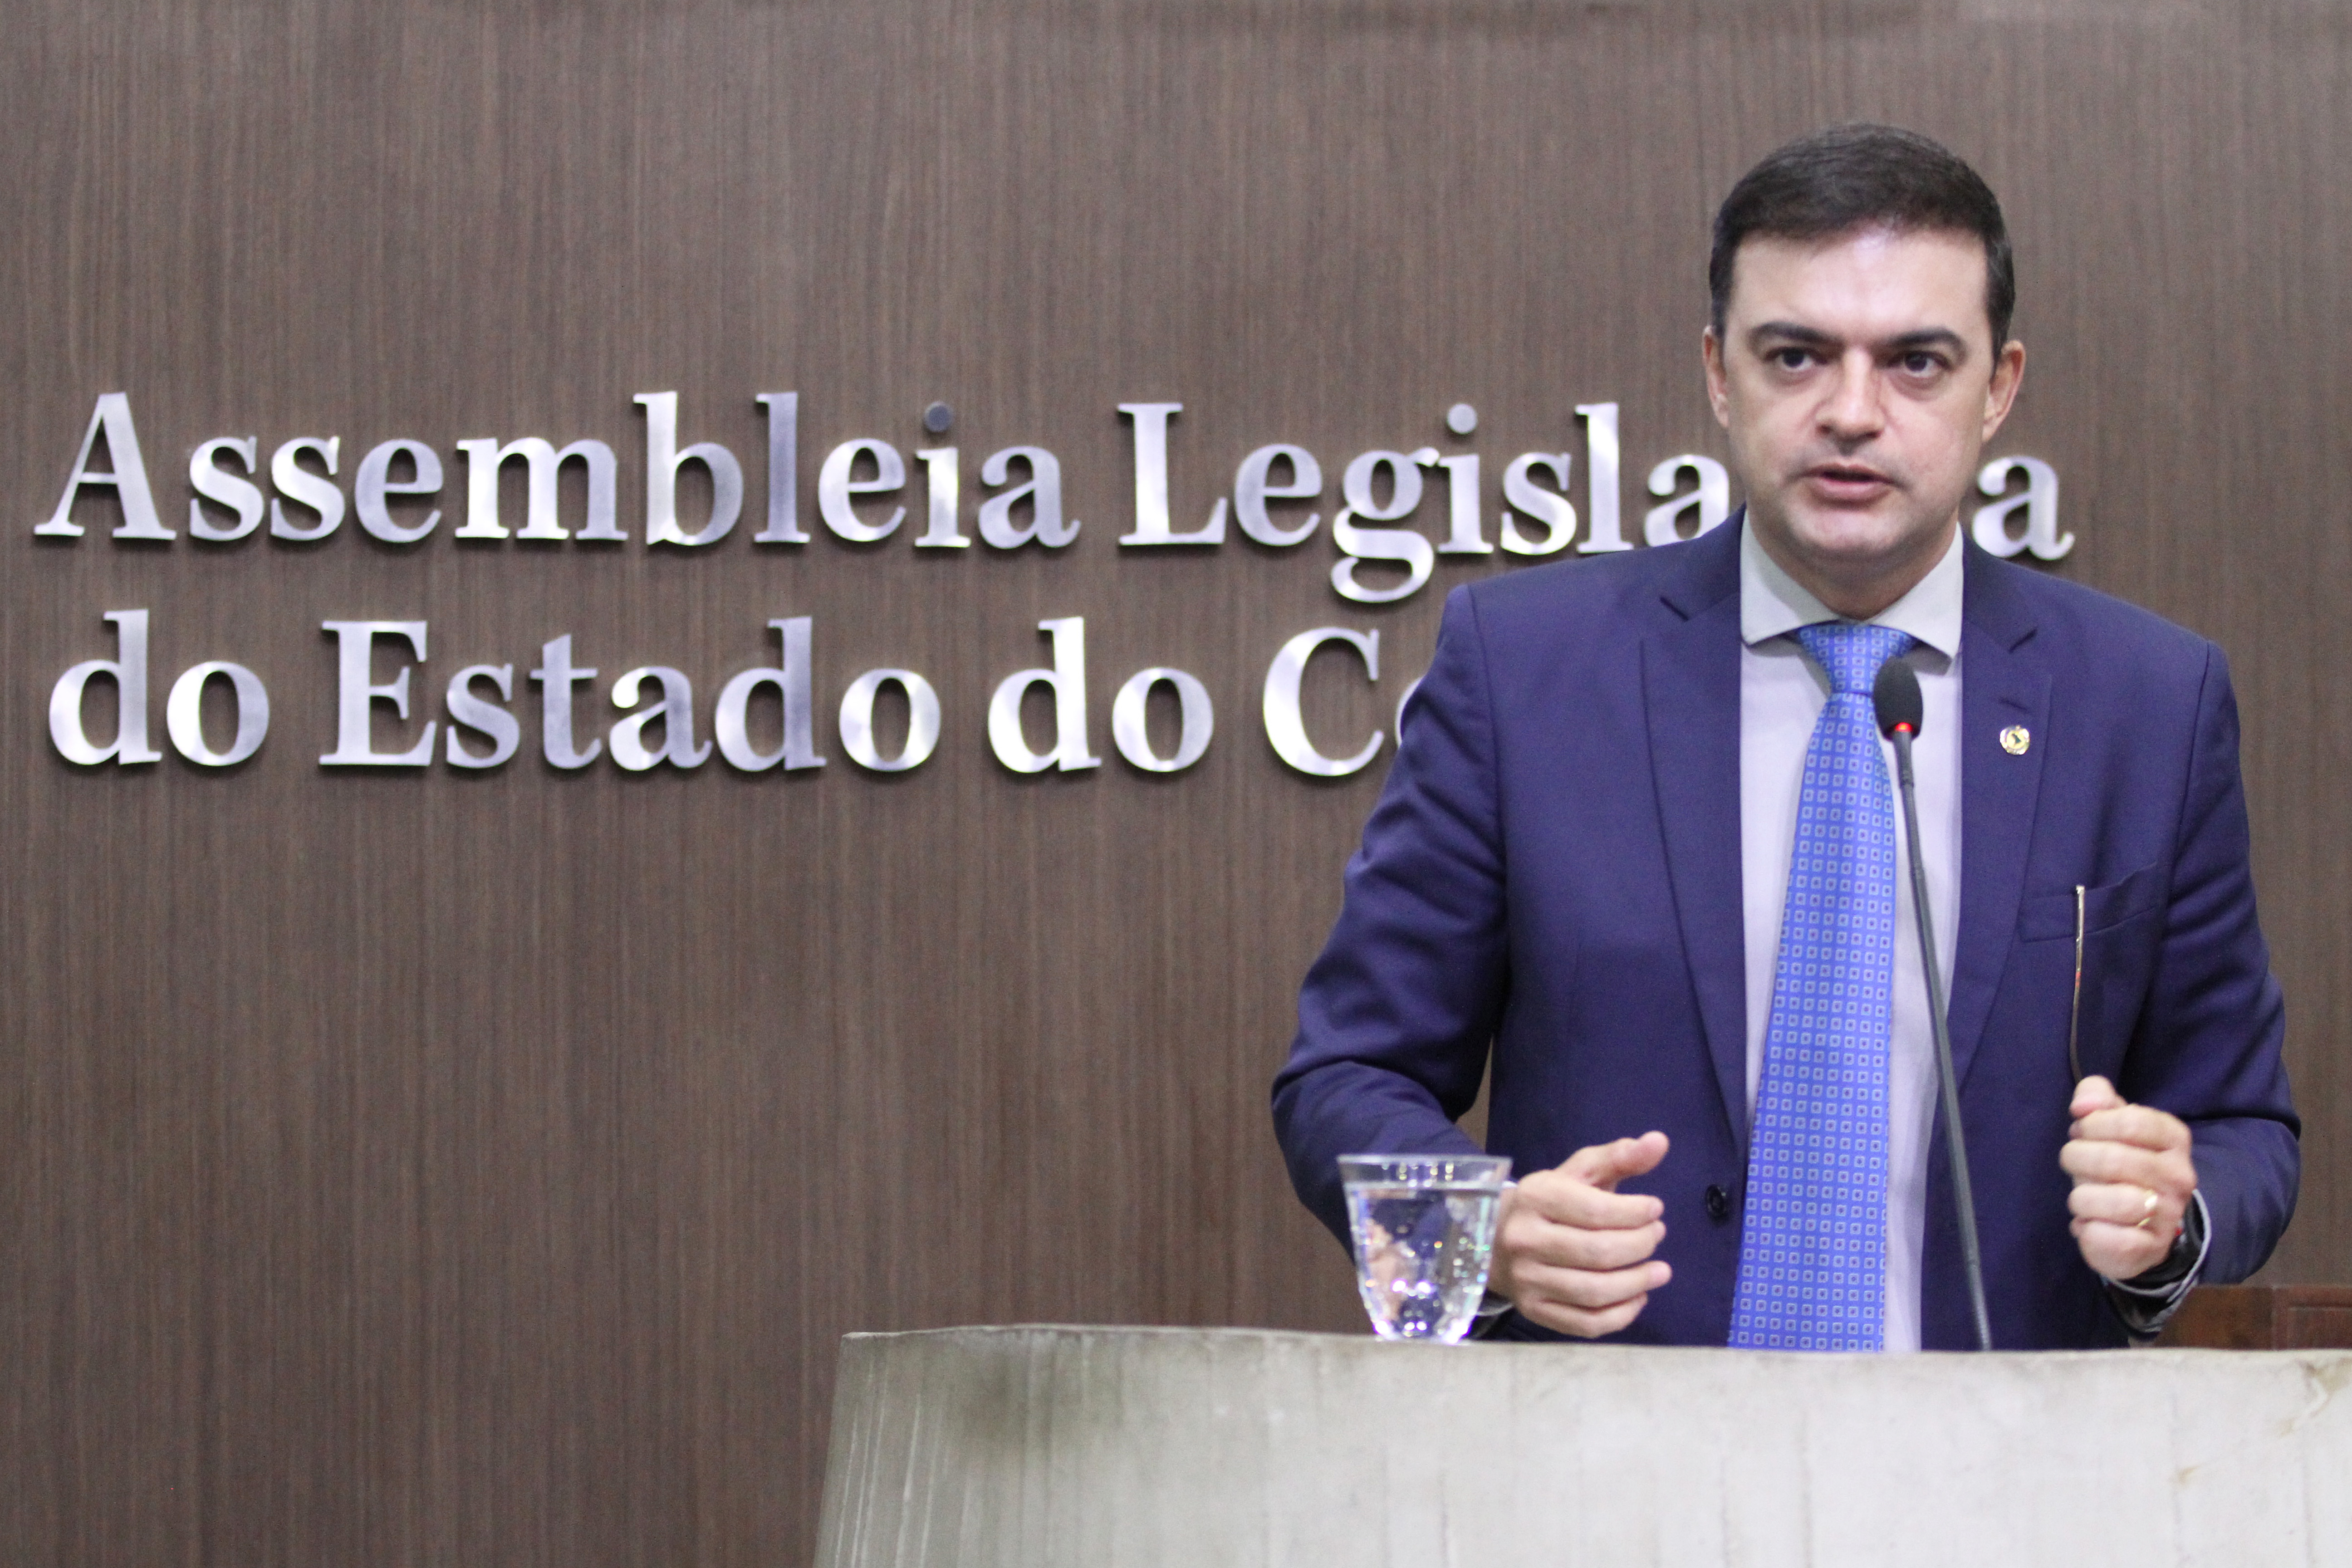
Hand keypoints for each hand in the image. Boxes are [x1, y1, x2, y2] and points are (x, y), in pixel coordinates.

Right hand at [1490, 1132, 1670, 1337]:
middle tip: (1657, 1235)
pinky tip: (1638, 1297)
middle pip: (1598, 1253)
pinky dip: (1622, 1315)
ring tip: (1660, 1271)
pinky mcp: (1534, 1312)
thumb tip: (1660, 1141)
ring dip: (1638, 1283)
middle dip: (1640, 1245)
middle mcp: (1525, 1240)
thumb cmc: (1548, 1203)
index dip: (1635, 1212)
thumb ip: (1619, 1157)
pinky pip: (1586, 1324)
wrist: (1492, 1240)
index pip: (1595, 1211)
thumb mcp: (1578, 1172)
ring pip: (1594, 1292)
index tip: (1655, 1209)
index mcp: (1535, 1198)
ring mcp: (1527, 1281)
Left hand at [2060, 1075, 2196, 1280]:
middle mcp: (2180, 1176)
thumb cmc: (2118, 1163)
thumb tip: (2083, 1105)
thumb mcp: (2108, 1122)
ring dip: (2080, 1196)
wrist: (2139, 1225)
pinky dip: (2085, 1228)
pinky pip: (2102, 1235)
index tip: (2084, 1133)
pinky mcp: (2150, 1248)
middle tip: (2076, 1163)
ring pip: (2109, 1200)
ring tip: (2084, 1197)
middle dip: (2077, 1158)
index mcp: (2173, 1138)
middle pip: (2112, 1159)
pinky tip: (2091, 1224)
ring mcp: (2169, 1215)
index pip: (2130, 1120)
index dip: (2093, 1125)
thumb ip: (2096, 1098)